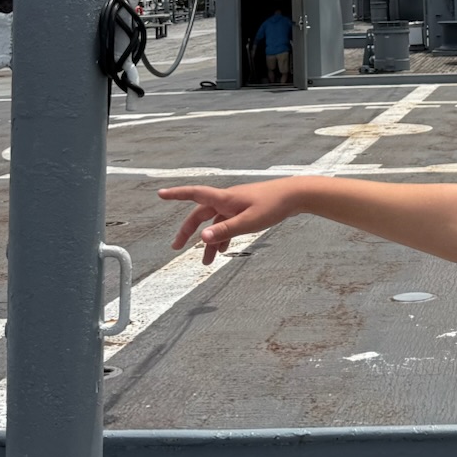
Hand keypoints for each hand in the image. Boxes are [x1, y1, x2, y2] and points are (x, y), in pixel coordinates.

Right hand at [160, 180, 296, 264]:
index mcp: (224, 198)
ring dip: (209, 241)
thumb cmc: (273, 206)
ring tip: (206, 262)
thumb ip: (225, 231)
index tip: (160, 194)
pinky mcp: (246, 210)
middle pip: (200, 214)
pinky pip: (228, 224)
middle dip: (188, 231)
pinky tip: (223, 250)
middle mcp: (227, 200)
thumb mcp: (248, 222)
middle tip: (176, 247)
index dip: (176, 194)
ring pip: (215, 223)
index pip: (194, 194)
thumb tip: (201, 239)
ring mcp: (236, 205)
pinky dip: (223, 237)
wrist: (295, 196)